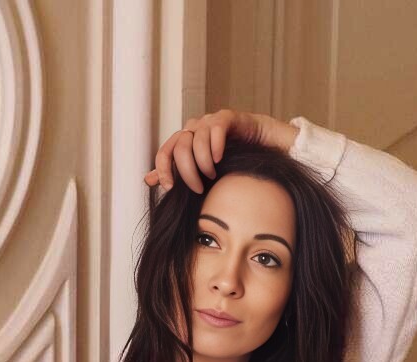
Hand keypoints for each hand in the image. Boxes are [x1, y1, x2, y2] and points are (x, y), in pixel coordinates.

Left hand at [143, 108, 296, 193]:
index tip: (169, 188)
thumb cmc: (236, 166)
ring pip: (196, 138)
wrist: (267, 152)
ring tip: (212, 175)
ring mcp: (213, 121)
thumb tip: (148, 180)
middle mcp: (197, 128)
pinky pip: (216, 126)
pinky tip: (219, 159)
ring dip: (202, 162)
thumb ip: (178, 176)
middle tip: (198, 188)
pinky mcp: (231, 118)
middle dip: (186, 171)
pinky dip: (215, 144)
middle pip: (179, 146)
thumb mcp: (204, 176)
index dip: (163, 168)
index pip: (165, 151)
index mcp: (187, 142)